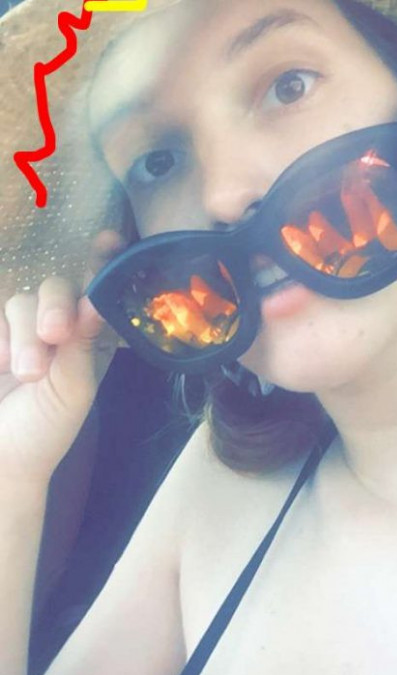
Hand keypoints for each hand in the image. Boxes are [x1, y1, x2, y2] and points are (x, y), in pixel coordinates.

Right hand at [0, 231, 124, 483]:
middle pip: (56, 288)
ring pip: (20, 301)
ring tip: (24, 373)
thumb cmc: (43, 432)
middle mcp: (54, 326)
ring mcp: (16, 329)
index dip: (104, 262)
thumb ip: (83, 343)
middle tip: (55, 335)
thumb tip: (94, 300)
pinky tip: (1, 364)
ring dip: (23, 334)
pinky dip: (1, 337)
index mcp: (88, 337)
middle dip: (55, 306)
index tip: (107, 242)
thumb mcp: (73, 390)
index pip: (96, 290)